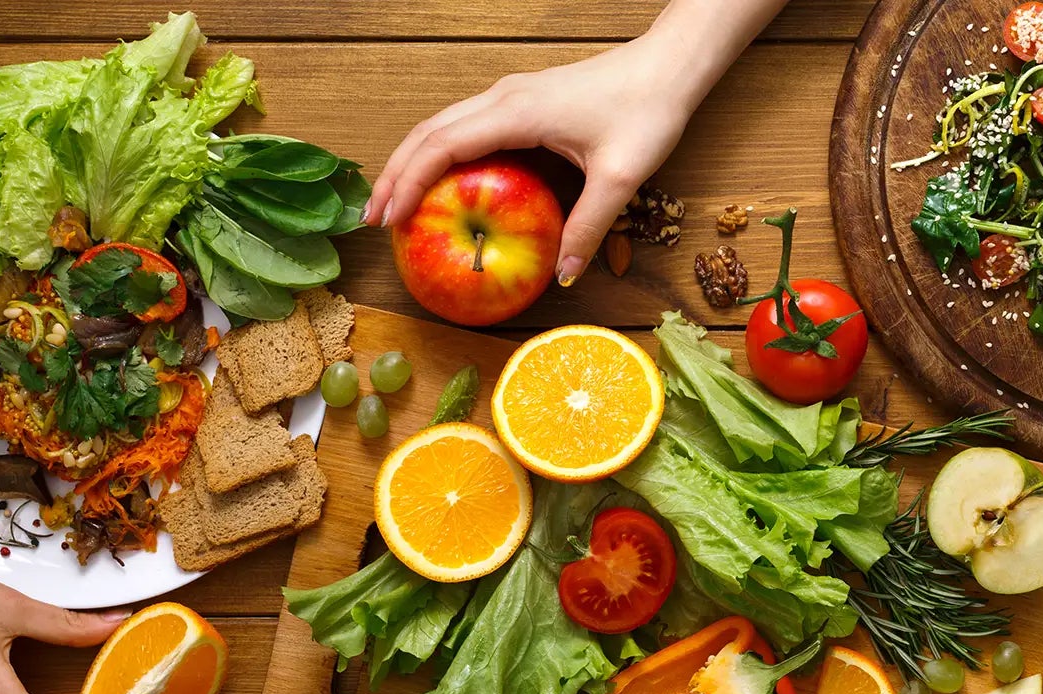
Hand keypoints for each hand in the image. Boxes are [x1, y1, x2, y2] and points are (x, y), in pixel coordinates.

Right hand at [363, 35, 694, 284]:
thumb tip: (562, 276)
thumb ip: (587, 227)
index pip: (442, 146)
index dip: (408, 182)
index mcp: (516, 112)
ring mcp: (510, 95)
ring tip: (395, 202)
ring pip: (443, 124)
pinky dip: (442, 153)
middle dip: (396, 173)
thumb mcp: (621, 178)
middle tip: (374, 218)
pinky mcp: (522, 100)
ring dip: (414, 160)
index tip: (388, 218)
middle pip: (429, 132)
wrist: (668, 68)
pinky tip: (442, 182)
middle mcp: (503, 98)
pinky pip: (467, 126)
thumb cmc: (647, 112)